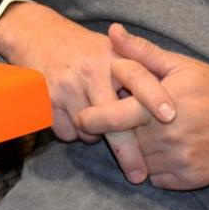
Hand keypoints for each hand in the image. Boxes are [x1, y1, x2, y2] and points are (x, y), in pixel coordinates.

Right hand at [0, 4, 162, 183]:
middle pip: (113, 119)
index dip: (154, 96)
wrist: (39, 35)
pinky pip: (67, 133)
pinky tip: (73, 113)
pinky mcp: (47, 99)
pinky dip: (73, 132)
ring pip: (89, 131)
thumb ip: (140, 73)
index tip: (169, 116)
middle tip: (139, 174)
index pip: (139, 77)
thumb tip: (169, 104)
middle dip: (127, 150)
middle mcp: (91, 71)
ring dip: (96, 135)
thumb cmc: (84, 48)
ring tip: (94, 115)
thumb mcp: (113, 50)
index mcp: (113, 58)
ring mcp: (67, 85)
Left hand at [76, 24, 208, 189]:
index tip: (80, 117)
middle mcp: (167, 138)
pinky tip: (161, 149)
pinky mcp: (190, 179)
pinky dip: (154, 166)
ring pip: (140, 162)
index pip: (113, 118)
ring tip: (142, 134)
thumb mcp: (177, 63)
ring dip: (135, 151)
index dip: (92, 119)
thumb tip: (113, 32)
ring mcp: (179, 161)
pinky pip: (158, 177)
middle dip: (114, 135)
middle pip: (125, 142)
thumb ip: (141, 52)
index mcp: (159, 108)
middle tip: (104, 127)